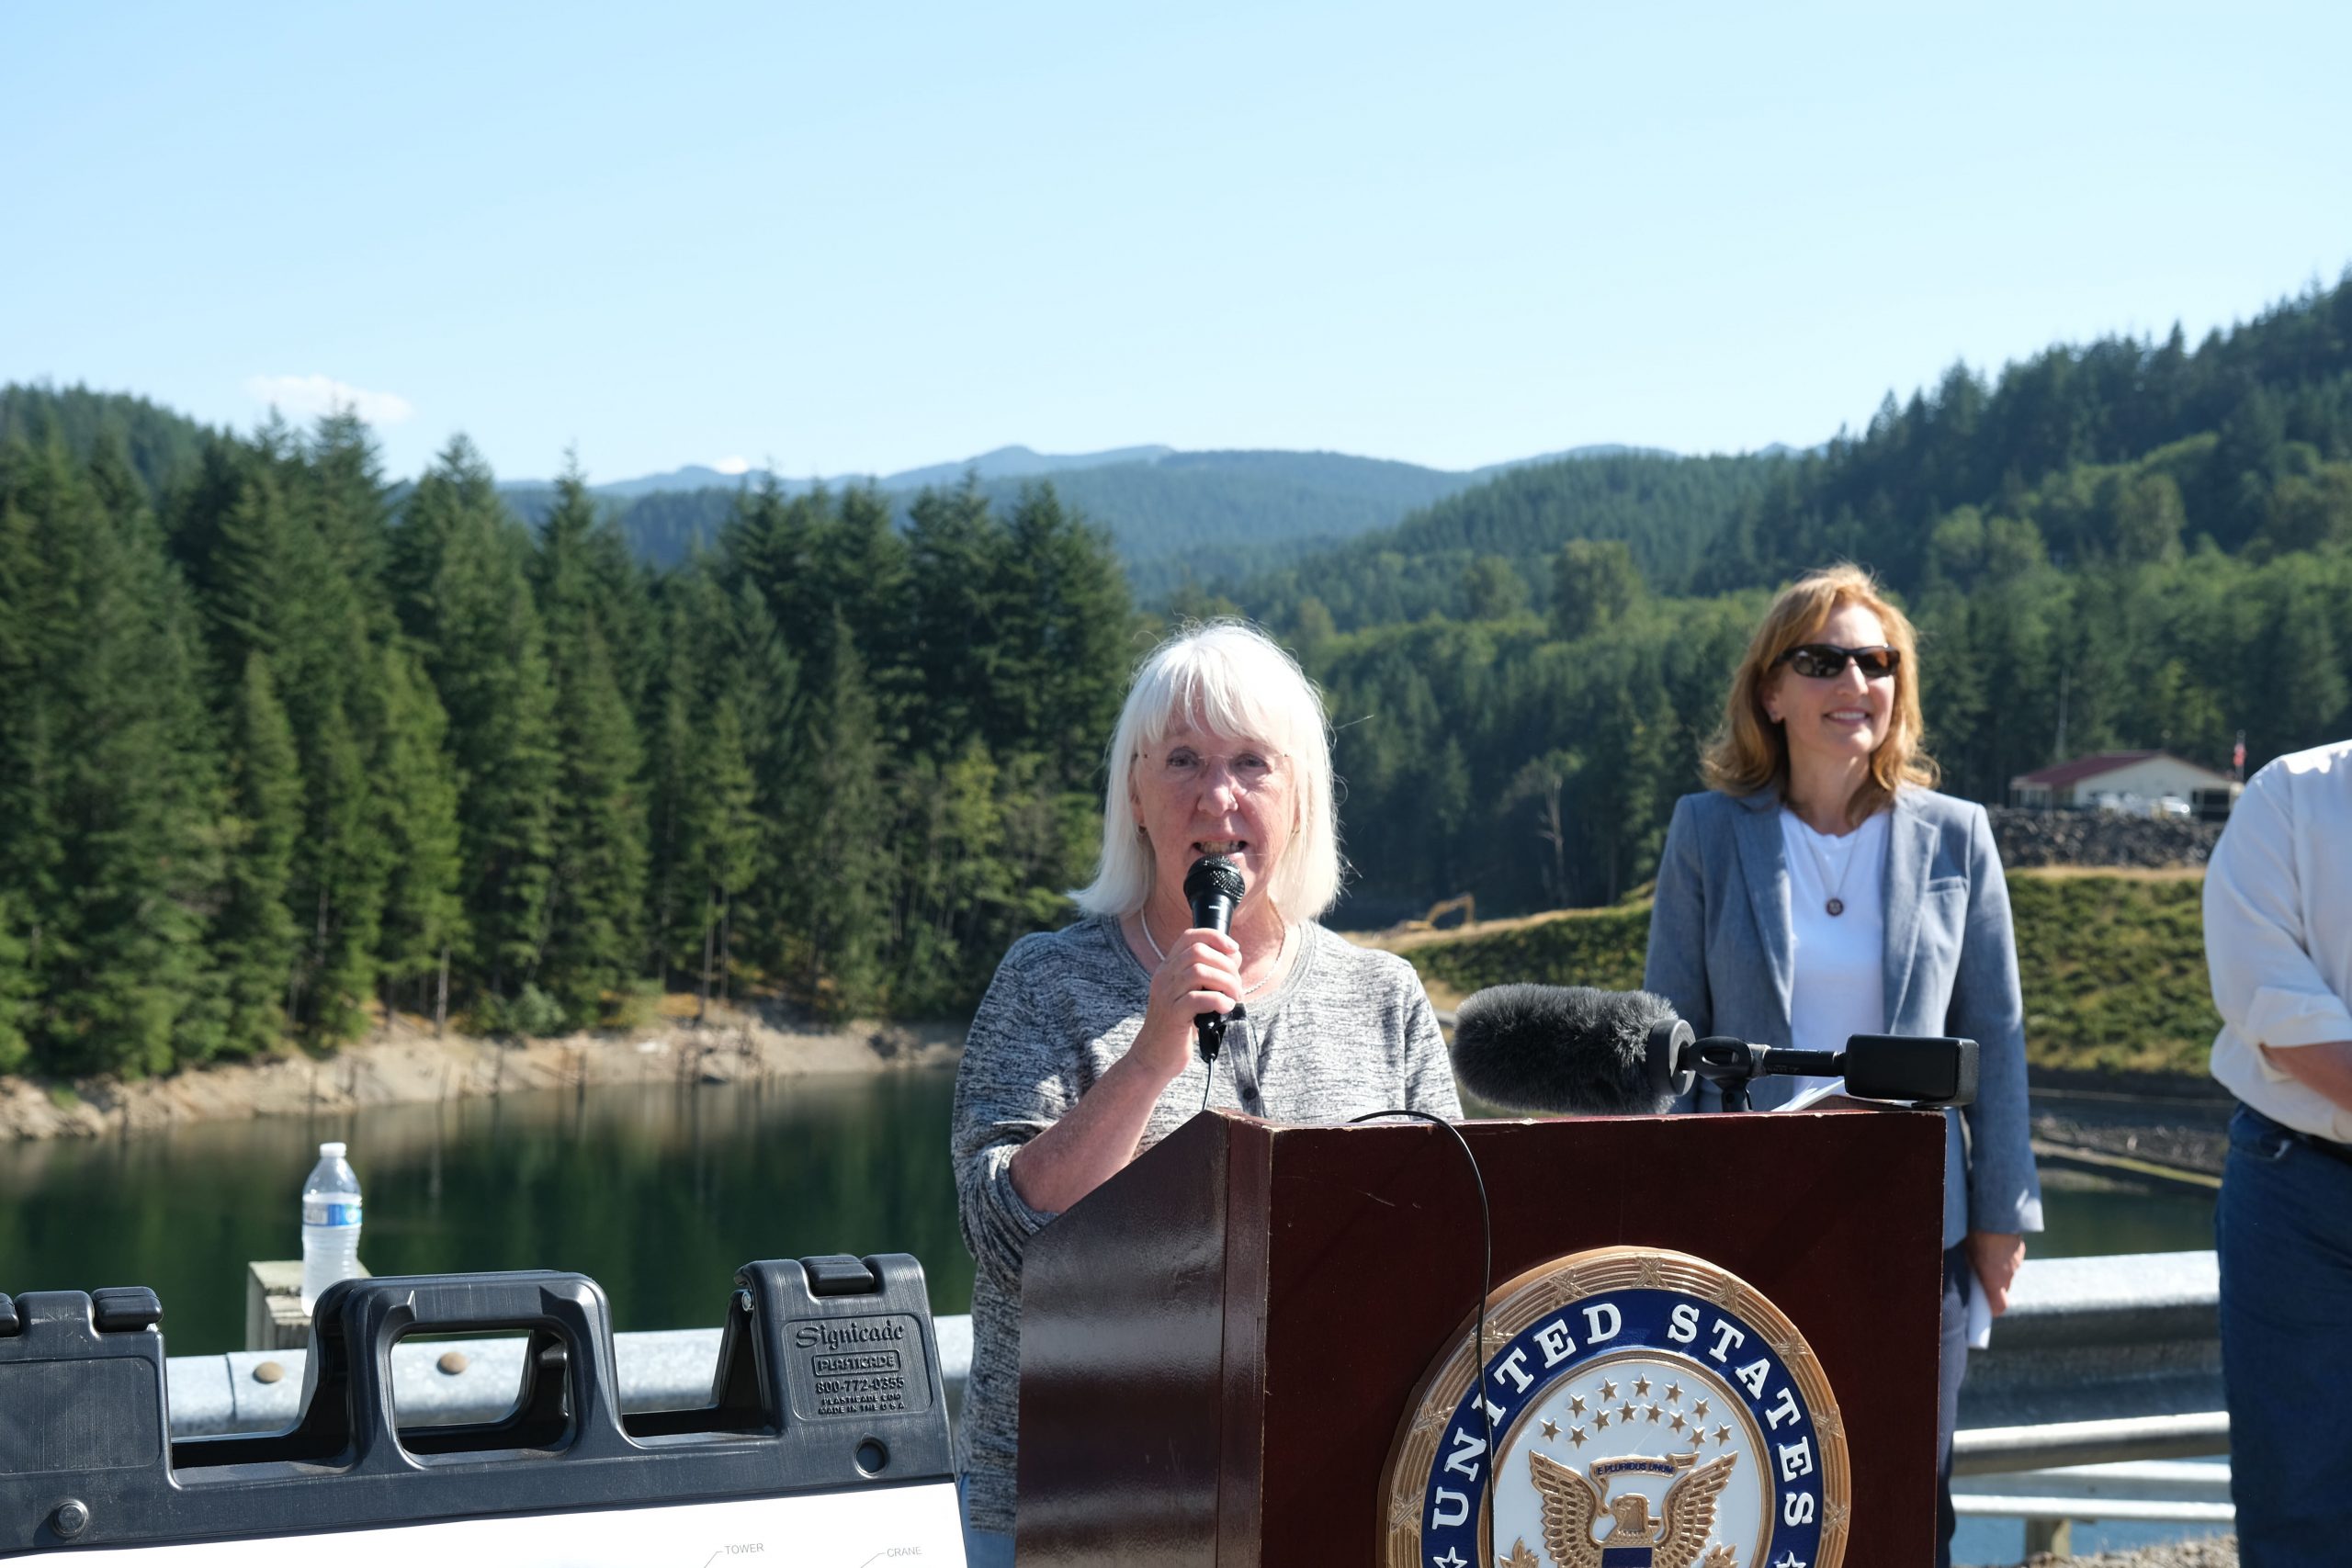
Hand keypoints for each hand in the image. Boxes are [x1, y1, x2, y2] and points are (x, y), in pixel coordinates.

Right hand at [1130, 924, 1241, 1081]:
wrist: (1152, 1058)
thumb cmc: (1177, 1028)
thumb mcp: (1190, 996)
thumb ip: (1208, 976)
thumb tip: (1234, 956)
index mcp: (1168, 969)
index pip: (1189, 936)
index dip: (1215, 937)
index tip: (1234, 949)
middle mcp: (1164, 977)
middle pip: (1198, 952)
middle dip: (1226, 965)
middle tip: (1236, 986)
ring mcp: (1166, 995)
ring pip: (1199, 971)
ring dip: (1226, 982)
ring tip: (1234, 998)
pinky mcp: (1173, 1015)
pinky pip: (1199, 998)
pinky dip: (1219, 1000)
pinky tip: (1225, 1009)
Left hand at [1965, 1230, 2025, 1315]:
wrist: (1998, 1214)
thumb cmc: (1977, 1235)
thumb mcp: (1966, 1252)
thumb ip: (1967, 1266)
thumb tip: (1963, 1270)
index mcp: (1994, 1279)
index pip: (1999, 1306)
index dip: (1991, 1309)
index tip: (1983, 1308)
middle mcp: (2008, 1274)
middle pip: (2002, 1289)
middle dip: (1990, 1287)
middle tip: (1976, 1277)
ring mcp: (2017, 1263)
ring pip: (2007, 1274)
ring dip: (1997, 1270)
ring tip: (1982, 1256)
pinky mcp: (2020, 1250)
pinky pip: (2011, 1261)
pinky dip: (2003, 1258)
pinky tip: (1991, 1245)